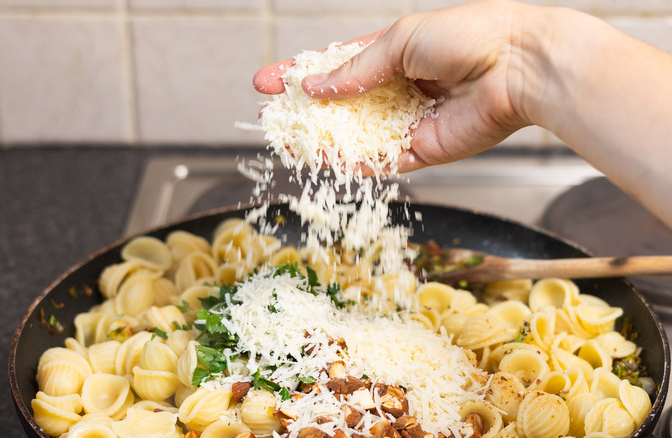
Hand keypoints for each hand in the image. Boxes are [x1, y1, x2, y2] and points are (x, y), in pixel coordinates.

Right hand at [253, 0, 532, 173]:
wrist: (520, 66)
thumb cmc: (469, 36)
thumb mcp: (401, 40)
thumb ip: (356, 68)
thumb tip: (315, 87)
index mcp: (393, 53)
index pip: (335, 65)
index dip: (298, 73)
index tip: (265, 81)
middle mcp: (398, 88)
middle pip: (340, 105)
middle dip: (303, 112)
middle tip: (270, 118)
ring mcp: (408, 121)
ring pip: (356, 137)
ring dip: (321, 140)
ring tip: (288, 141)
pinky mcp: (424, 150)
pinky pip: (382, 161)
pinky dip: (354, 163)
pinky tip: (327, 160)